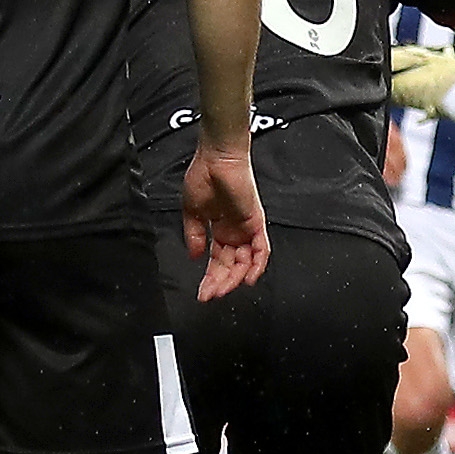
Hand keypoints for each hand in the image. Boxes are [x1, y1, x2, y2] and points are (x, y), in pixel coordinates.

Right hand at [183, 148, 270, 300]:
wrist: (216, 158)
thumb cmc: (203, 177)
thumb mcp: (192, 211)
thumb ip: (194, 235)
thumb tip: (194, 256)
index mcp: (220, 230)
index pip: (217, 261)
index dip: (210, 278)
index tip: (201, 294)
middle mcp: (235, 232)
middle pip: (231, 265)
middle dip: (221, 282)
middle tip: (210, 295)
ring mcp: (247, 228)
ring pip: (246, 261)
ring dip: (235, 277)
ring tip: (223, 290)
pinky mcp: (257, 222)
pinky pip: (262, 248)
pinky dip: (257, 265)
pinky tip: (248, 279)